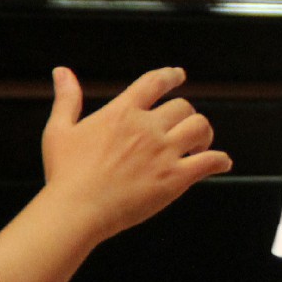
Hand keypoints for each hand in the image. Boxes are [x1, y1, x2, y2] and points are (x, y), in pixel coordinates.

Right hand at [40, 66, 231, 239]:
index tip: (179, 75)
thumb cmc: (65, 174)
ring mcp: (163, 152)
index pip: (155, 82)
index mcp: (122, 112)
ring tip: (200, 144)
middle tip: (183, 127)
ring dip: (204, 133)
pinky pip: (209, 161)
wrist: (77, 210)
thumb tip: (62, 72)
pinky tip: (221, 163)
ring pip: (200, 127)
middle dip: (185, 115)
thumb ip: (67, 99)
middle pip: (182, 106)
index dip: (170, 75)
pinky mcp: (175, 178)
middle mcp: (147, 127)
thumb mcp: (59, 130)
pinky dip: (220, 160)